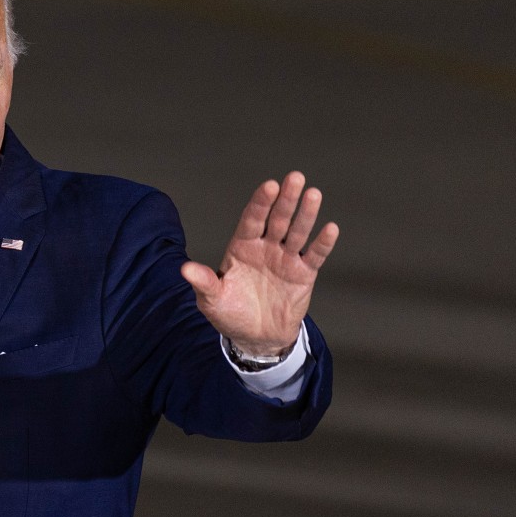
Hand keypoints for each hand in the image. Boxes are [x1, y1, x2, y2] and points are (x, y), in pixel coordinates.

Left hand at [180, 172, 338, 355]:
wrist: (255, 338)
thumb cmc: (230, 314)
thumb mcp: (212, 300)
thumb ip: (204, 282)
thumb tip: (184, 269)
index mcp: (242, 247)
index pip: (252, 219)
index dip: (260, 203)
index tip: (269, 186)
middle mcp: (265, 247)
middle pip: (277, 219)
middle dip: (285, 199)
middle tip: (295, 178)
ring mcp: (285, 259)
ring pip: (297, 232)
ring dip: (305, 214)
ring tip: (313, 194)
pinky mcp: (303, 274)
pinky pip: (314, 256)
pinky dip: (322, 243)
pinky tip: (330, 228)